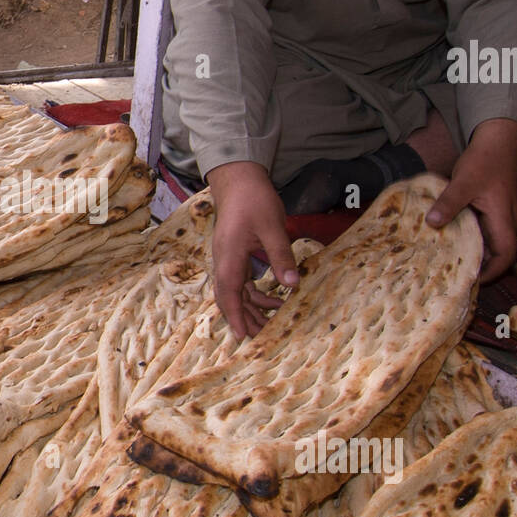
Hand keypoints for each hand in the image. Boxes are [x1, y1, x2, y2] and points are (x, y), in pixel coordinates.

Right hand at [207, 161, 299, 341]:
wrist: (238, 179)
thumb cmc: (254, 199)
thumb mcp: (272, 226)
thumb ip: (281, 255)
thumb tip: (292, 285)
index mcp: (229, 256)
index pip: (229, 293)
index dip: (235, 316)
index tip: (242, 336)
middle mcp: (224, 260)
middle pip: (230, 297)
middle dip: (244, 318)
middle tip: (263, 338)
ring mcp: (228, 258)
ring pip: (236, 291)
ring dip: (252, 307)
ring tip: (271, 322)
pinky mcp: (235, 254)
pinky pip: (242, 280)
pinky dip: (255, 293)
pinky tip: (273, 298)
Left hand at [426, 118, 516, 282]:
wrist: (499, 141)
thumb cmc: (486, 160)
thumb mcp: (465, 181)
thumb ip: (449, 203)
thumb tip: (432, 224)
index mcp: (503, 220)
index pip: (506, 255)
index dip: (493, 272)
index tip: (473, 281)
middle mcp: (505, 222)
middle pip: (497, 253)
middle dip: (480, 267)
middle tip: (454, 276)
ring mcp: (498, 216)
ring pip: (488, 242)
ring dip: (473, 253)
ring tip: (448, 262)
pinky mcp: (490, 209)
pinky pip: (482, 230)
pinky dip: (468, 238)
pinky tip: (448, 238)